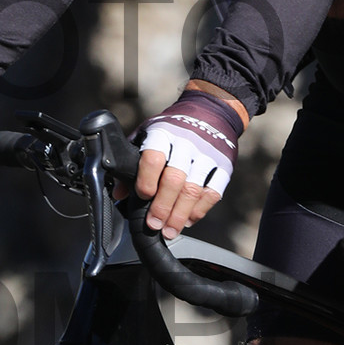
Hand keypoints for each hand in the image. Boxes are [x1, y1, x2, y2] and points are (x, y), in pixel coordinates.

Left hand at [134, 86, 245, 236]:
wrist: (209, 113)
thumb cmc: (171, 128)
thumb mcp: (147, 134)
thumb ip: (133, 160)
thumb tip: (119, 192)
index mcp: (163, 133)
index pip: (153, 157)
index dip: (147, 179)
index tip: (143, 196)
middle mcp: (187, 143)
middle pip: (175, 179)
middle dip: (163, 206)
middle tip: (154, 224)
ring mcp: (208, 155)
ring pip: (194, 190)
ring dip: (180, 215)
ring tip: (169, 231)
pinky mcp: (224, 165)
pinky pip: (213, 193)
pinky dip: (199, 211)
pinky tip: (187, 221)